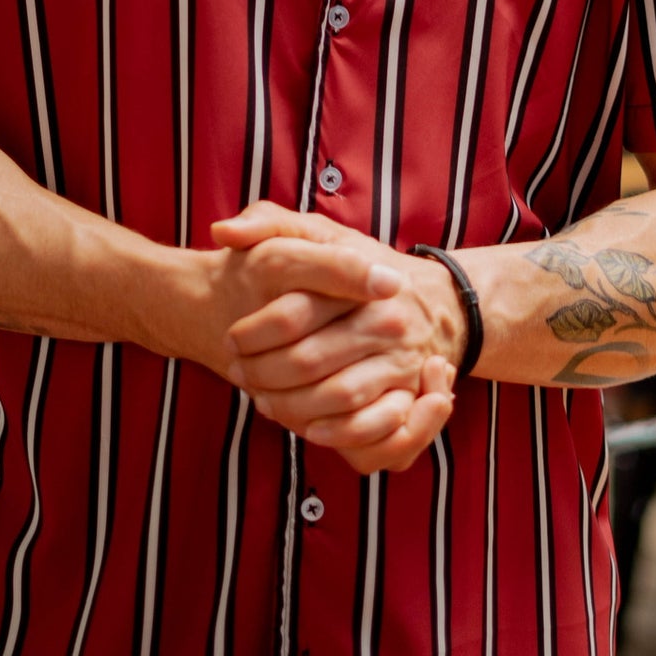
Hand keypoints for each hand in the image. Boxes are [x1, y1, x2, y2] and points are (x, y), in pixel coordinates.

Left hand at [213, 203, 462, 473]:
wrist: (433, 303)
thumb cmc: (356, 267)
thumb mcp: (316, 233)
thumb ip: (267, 223)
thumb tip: (222, 232)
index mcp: (357, 277)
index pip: (293, 311)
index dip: (253, 333)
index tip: (233, 338)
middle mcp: (384, 318)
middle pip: (306, 360)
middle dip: (263, 373)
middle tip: (241, 373)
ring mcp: (401, 358)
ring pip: (335, 396)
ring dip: (290, 406)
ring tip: (263, 398)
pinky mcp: (411, 392)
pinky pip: (372, 426)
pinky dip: (336, 432)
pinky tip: (308, 426)